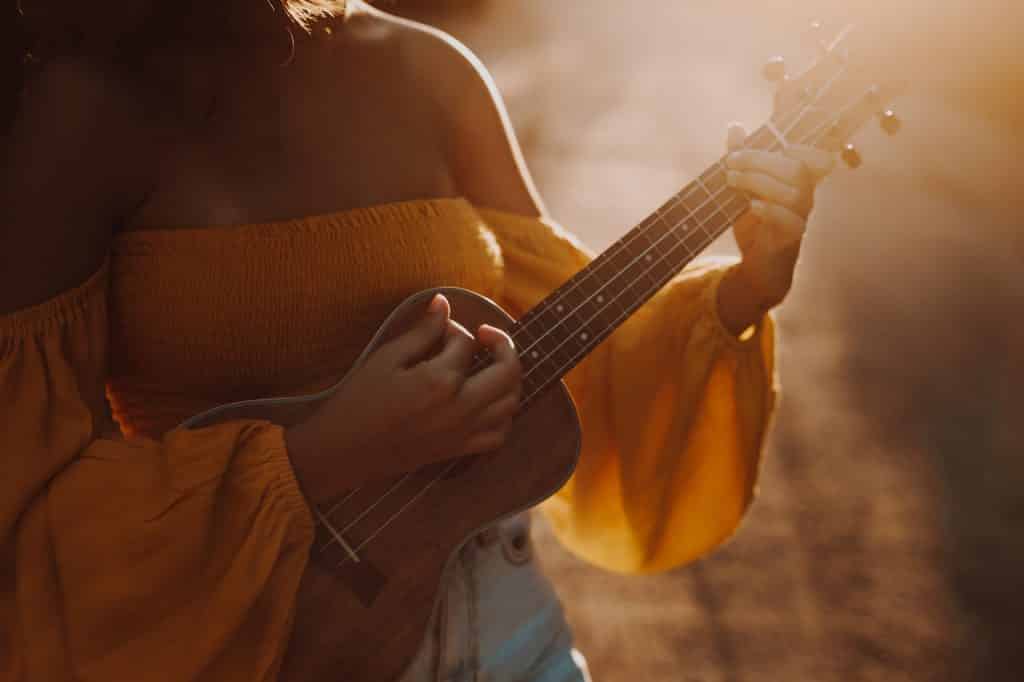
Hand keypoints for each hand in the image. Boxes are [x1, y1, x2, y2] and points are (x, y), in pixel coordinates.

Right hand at [285, 293, 522, 504]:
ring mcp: (464, 431)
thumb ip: (422, 331)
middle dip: (503, 345)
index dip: (455, 328)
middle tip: (486, 334)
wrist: (346, 448)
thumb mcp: (387, 358)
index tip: (440, 328)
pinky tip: (490, 401)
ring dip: (510, 377)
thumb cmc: (361, 399)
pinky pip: (499, 434)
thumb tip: (443, 303)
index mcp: (440, 380)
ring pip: (511, 403)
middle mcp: (461, 407)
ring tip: (493, 364)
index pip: (466, 343)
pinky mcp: (459, 449)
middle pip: (507, 371)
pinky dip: (504, 415)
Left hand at [720, 122, 834, 317]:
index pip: (816, 155)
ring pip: (793, 191)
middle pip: (796, 168)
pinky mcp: (792, 238)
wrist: (756, 264)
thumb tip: (735, 127)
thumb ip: (740, 158)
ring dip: (758, 181)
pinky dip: (769, 210)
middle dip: (760, 160)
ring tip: (731, 180)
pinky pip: (790, 220)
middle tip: (730, 162)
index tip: (775, 141)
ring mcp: (801, 216)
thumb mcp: (742, 187)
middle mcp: (805, 195)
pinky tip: (751, 206)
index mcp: (798, 180)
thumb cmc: (754, 222)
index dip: (803, 144)